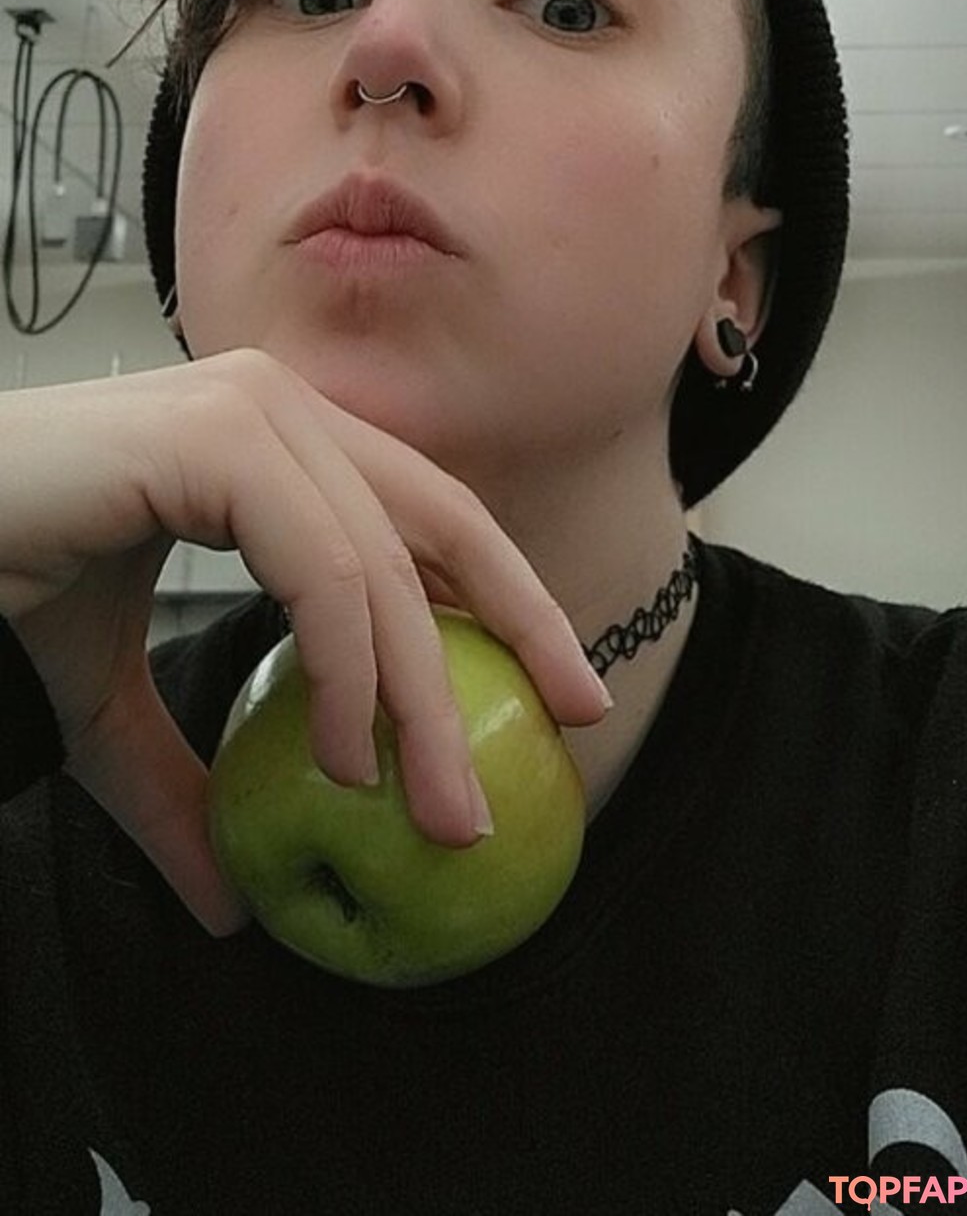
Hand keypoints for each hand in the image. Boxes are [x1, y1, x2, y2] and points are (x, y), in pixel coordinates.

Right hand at [0, 349, 609, 935]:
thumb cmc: (2, 580)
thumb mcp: (110, 707)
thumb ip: (181, 781)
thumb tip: (232, 901)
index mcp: (276, 439)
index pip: (430, 515)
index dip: (512, 599)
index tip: (568, 696)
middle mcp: (277, 406)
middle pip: (441, 525)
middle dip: (514, 638)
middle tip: (566, 741)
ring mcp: (250, 409)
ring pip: (385, 563)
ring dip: (422, 697)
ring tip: (434, 808)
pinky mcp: (213, 435)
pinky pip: (323, 566)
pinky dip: (347, 667)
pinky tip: (346, 755)